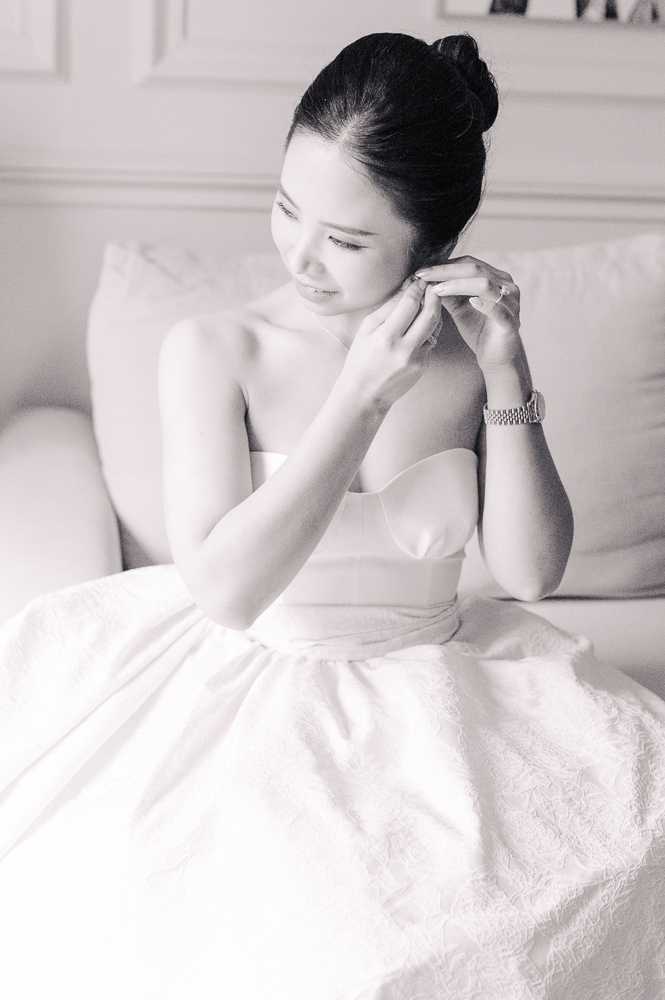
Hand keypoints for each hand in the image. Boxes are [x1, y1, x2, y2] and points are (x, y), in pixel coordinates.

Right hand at [337, 277, 441, 410]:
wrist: (365, 393)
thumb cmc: (361, 358)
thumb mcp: (367, 329)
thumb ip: (388, 307)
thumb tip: (406, 286)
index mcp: (386, 337)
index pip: (409, 304)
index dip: (417, 288)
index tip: (419, 278)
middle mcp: (405, 349)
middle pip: (430, 314)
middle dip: (433, 295)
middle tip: (432, 284)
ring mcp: (417, 359)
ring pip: (434, 326)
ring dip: (434, 310)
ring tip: (429, 299)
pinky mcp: (424, 366)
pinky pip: (431, 340)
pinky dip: (428, 328)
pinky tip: (422, 322)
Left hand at [414, 255, 522, 373]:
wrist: (497, 357)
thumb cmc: (478, 331)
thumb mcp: (459, 307)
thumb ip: (447, 292)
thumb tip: (426, 278)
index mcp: (495, 278)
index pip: (468, 263)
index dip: (444, 265)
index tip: (421, 270)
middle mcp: (506, 285)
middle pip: (474, 269)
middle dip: (446, 271)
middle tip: (423, 275)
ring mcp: (511, 302)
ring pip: (484, 285)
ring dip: (457, 284)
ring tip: (436, 289)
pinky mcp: (510, 321)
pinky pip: (497, 309)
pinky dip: (483, 304)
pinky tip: (470, 301)